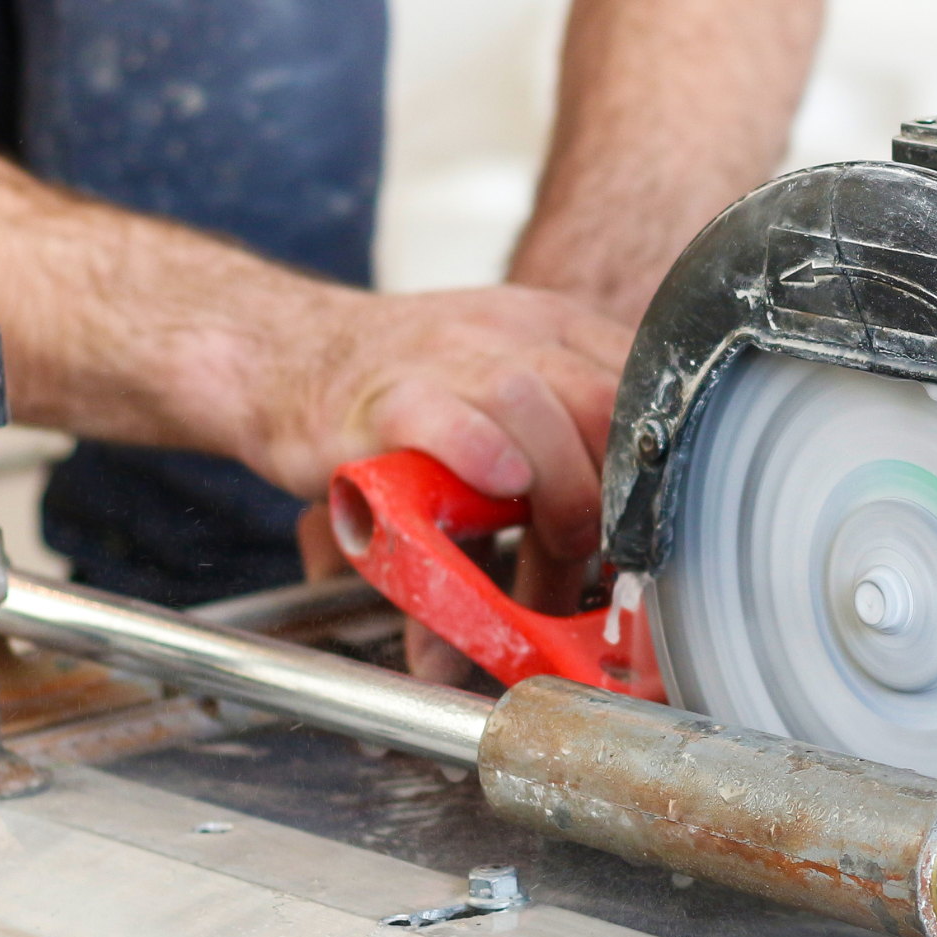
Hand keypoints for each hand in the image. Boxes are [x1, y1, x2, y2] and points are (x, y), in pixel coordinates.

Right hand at [252, 284, 632, 565]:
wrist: (284, 356)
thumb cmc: (403, 396)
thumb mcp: (494, 421)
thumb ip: (548, 493)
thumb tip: (573, 607)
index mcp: (554, 330)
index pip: (642, 387)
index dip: (653, 468)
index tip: (645, 528)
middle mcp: (511, 332)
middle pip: (601, 400)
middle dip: (611, 493)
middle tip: (593, 555)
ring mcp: (447, 356)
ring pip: (533, 406)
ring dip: (553, 493)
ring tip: (541, 550)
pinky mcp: (386, 396)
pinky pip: (447, 419)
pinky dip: (480, 459)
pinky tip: (493, 491)